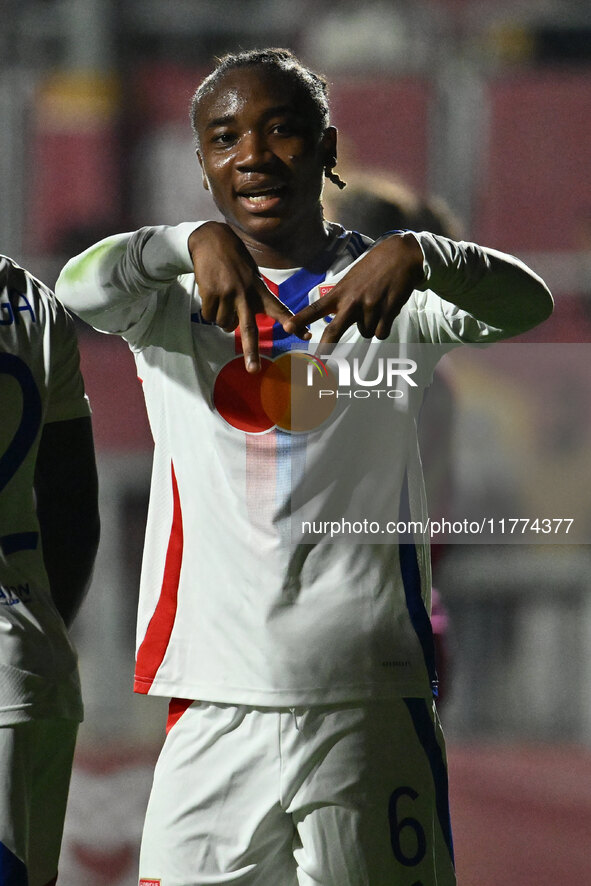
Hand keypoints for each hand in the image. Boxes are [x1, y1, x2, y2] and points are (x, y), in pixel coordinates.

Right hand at [188, 222, 309, 371]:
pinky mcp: (212, 293)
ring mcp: (228, 294)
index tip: (305, 335)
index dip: (291, 323)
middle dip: (251, 352)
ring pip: (224, 324)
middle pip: (249, 329)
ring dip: (220, 317)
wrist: (211, 239)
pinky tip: (211, 292)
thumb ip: (250, 301)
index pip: (279, 308)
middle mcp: (246, 294)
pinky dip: (209, 310)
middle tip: (253, 370)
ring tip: (221, 296)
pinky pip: (209, 316)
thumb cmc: (234, 262)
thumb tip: (234, 328)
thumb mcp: (250, 277)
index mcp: (259, 289)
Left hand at [284, 233, 424, 343]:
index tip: (287, 327)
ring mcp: (370, 307)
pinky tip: (387, 310)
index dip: (301, 319)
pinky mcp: (388, 310)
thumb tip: (335, 317)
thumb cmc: (374, 267)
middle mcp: (352, 301)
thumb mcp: (351, 278)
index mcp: (340, 292)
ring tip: (376, 306)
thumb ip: (342, 298)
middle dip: (325, 350)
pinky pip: (381, 333)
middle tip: (318, 365)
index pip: (316, 308)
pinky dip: (383, 327)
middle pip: (334, 331)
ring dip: (370, 326)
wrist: (401, 255)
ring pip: (365, 333)